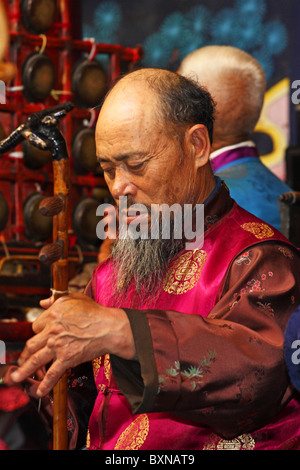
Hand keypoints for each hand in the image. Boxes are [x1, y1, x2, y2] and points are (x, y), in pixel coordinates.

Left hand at [10, 292, 134, 395]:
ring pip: (34, 360)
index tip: (40, 337)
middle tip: (20, 361)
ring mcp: (57, 346)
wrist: (109, 327)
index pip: (36, 325)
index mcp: (52, 314)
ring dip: (23, 371)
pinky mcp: (66, 359)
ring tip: (15, 378)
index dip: (38, 332)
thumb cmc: (94, 312)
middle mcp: (52, 330)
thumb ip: (56, 299)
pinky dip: (44, 384)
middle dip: (24, 354)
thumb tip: (43, 301)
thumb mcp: (74, 298)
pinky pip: (52, 374)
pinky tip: (39, 391)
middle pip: (30, 344)